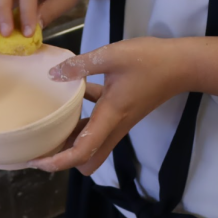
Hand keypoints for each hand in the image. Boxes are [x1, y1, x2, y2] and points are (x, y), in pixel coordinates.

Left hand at [28, 37, 192, 174]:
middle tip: (43, 141)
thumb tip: (54, 74)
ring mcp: (119, 121)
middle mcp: (114, 126)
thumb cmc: (150, 60)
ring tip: (49, 120)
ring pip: (91, 143)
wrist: (181, 64)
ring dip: (72, 138)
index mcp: (110, 117)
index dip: (57, 162)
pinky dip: (84, 117)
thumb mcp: (112, 55)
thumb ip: (82, 64)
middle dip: (64, 157)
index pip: (82, 153)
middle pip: (87, 159)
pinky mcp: (122, 112)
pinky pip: (98, 124)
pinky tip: (75, 93)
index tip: (36, 160)